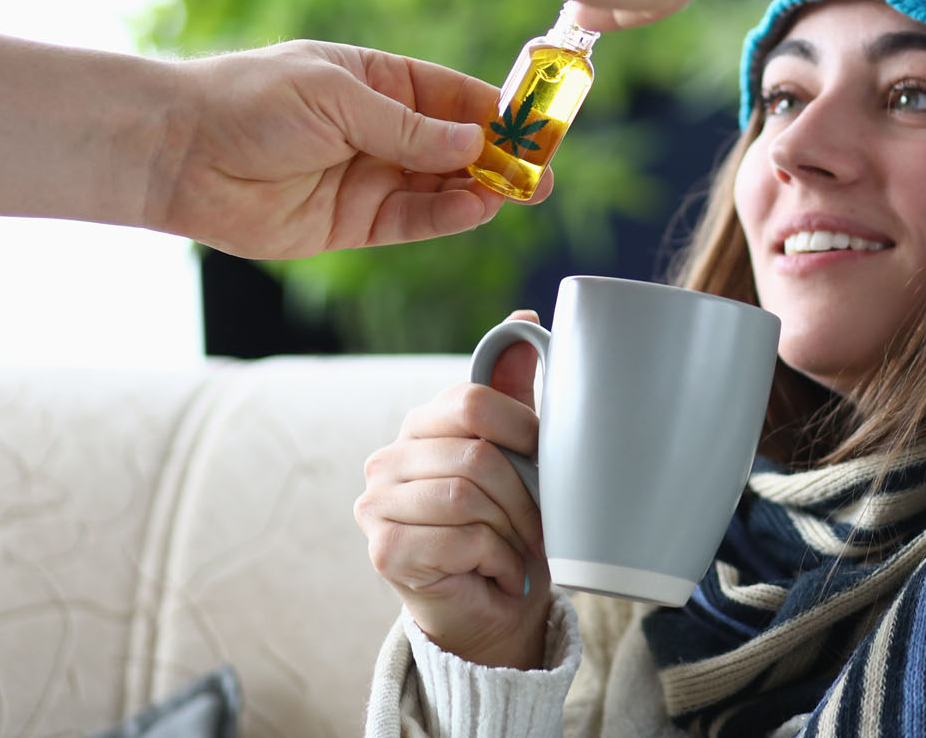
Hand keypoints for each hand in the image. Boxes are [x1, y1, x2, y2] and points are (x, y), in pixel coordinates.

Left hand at [149, 40, 548, 257]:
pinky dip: (447, 216)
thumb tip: (472, 139)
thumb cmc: (249, 101)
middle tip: (541, 171)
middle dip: (501, 156)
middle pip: (458, 145)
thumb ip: (408, 125)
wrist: (178, 152)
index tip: (537, 124)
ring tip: (516, 191)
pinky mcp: (354, 222)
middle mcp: (380, 129)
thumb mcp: (337, 97)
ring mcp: (369, 176)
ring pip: (442, 186)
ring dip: (481, 189)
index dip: (498, 110)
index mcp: (378, 81)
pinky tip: (475, 207)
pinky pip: (413, 220)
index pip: (454, 96)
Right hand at [355, 328, 551, 667]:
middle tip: (541, 521)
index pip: (474, 401)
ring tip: (521, 549)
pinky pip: (460, 540)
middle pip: (477, 454)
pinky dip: (498, 559)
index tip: (548, 459)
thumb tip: (525, 320)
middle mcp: (389, 458)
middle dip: (525, 494)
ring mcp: (378, 505)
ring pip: (468, 498)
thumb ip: (515, 390)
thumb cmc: (510, 523)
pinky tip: (501, 571)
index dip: (524, 430)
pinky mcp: (384, 551)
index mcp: (422, 424)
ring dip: (513, 531)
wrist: (495, 604)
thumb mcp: (521, 450)